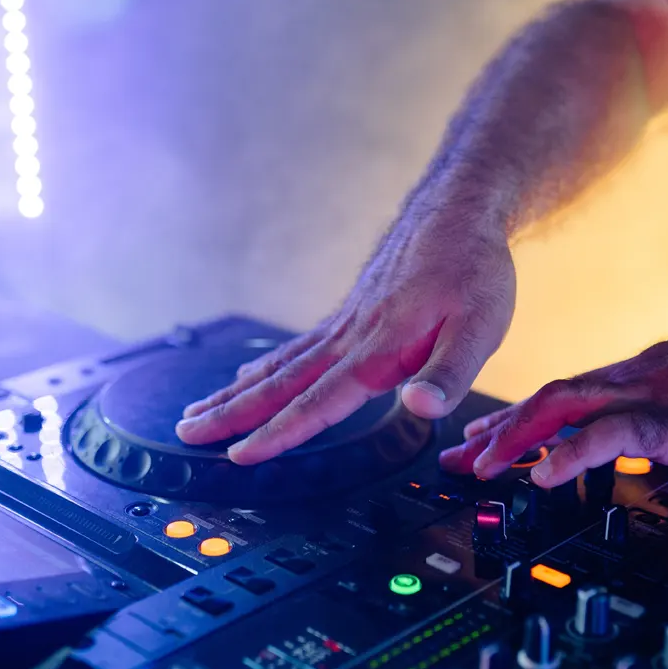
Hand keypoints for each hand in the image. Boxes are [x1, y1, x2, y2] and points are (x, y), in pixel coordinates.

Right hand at [175, 203, 515, 463]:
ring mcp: (341, 325)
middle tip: (186, 432)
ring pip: (278, 366)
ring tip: (197, 412)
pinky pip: (293, 348)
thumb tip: (420, 407)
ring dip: (235, 393)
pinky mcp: (344, 315)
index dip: (280, 432)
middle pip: (280, 383)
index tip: (240, 456)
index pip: (319, 401)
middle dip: (231, 413)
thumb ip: (448, 372)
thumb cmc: (472, 271)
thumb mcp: (481, 327)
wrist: (456, 213)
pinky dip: (262, 367)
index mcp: (379, 350)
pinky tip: (244, 377)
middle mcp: (349, 339)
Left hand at [439, 320, 667, 485]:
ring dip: (516, 437)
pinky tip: (544, 475)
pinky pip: (611, 434)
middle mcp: (616, 385)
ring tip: (483, 466)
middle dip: (494, 431)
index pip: (548, 401)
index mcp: (615, 384)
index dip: (506, 420)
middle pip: (540, 403)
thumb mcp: (665, 401)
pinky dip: (573, 453)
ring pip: (561, 408)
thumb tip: (602, 442)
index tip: (473, 437)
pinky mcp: (667, 420)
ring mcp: (639, 398)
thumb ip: (631, 418)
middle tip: (455, 458)